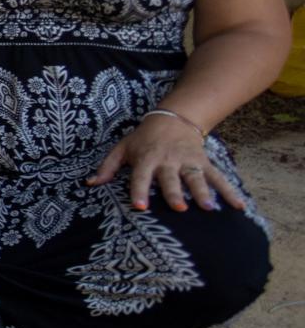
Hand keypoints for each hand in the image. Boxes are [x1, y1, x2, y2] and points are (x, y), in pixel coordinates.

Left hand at [88, 113, 244, 213]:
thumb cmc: (143, 139)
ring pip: (196, 178)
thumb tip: (89, 184)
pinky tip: (238, 206)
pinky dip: (229, 191)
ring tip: (209, 208)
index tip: (140, 207)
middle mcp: (168, 161)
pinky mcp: (204, 163)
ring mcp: (188, 162)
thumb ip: (107, 167)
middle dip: (174, 193)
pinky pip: (218, 177)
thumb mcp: (122, 148)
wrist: (172, 119)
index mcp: (146, 159)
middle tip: (179, 208)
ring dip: (203, 192)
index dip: (139, 191)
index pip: (140, 176)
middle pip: (171, 179)